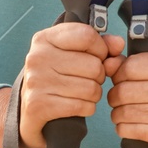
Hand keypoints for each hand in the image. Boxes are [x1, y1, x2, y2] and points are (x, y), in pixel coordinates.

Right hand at [0, 22, 121, 147]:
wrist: (29, 111)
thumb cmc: (57, 77)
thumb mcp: (74, 55)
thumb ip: (100, 45)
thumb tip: (118, 44)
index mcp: (45, 38)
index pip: (87, 36)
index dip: (101, 49)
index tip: (96, 56)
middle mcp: (37, 57)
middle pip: (94, 66)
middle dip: (99, 76)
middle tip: (86, 80)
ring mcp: (36, 81)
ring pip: (92, 88)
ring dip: (94, 94)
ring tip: (81, 93)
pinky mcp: (39, 105)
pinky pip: (83, 106)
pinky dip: (87, 108)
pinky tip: (77, 105)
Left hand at [107, 51, 147, 147]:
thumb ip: (125, 65)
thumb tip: (107, 63)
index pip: (130, 67)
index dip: (118, 76)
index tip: (122, 82)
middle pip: (125, 91)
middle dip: (114, 98)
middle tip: (118, 102)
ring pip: (125, 112)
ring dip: (116, 115)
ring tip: (122, 114)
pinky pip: (130, 130)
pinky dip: (122, 129)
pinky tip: (128, 127)